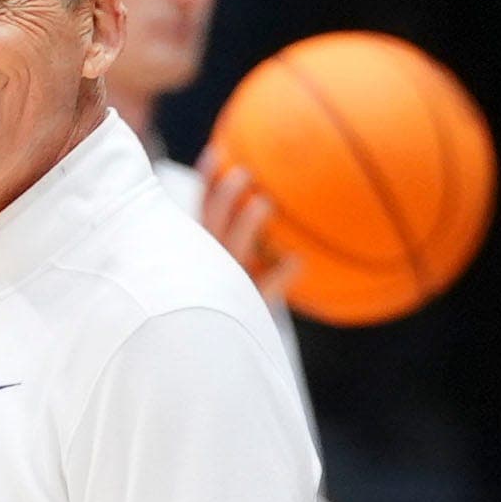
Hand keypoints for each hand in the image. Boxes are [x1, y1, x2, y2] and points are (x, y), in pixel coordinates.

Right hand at [197, 147, 297, 299]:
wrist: (227, 351)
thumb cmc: (241, 300)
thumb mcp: (241, 267)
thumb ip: (253, 236)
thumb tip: (285, 202)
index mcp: (205, 249)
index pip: (202, 208)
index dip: (207, 180)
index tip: (218, 150)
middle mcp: (210, 263)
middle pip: (210, 222)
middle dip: (223, 195)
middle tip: (243, 172)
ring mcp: (226, 283)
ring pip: (230, 249)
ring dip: (245, 224)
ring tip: (264, 204)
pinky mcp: (247, 307)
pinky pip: (264, 288)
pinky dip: (281, 274)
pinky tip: (298, 261)